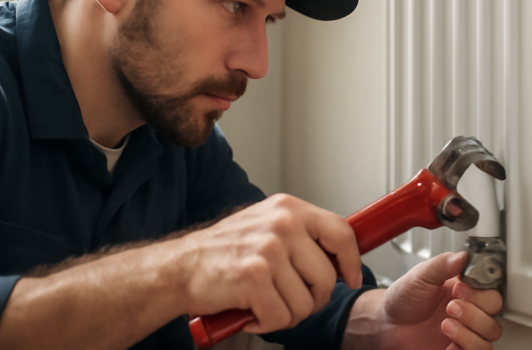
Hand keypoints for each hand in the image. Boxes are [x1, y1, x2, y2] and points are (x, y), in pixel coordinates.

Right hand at [174, 194, 362, 332]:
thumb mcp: (269, 226)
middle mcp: (283, 223)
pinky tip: (251, 311)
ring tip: (266, 303)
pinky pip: (282, 316)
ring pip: (306, 302)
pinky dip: (267, 323)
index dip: (352, 261)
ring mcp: (269, 249)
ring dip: (288, 314)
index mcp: (289, 208)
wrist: (180, 267)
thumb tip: (340, 257)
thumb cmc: (225, 251)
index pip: (341, 232)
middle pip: (327, 276)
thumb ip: (303, 236)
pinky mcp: (254, 277)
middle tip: (291, 300)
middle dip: (313, 299)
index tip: (351, 277)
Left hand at [378, 252, 501, 349]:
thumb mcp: (421, 275)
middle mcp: (469, 311)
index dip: (480, 292)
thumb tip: (463, 256)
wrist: (387, 324)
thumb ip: (442, 265)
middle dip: (474, 312)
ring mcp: (465, 332)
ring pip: (489, 337)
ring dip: (469, 333)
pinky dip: (462, 349)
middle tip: (450, 307)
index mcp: (464, 289)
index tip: (459, 288)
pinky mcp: (458, 349)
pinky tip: (447, 342)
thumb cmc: (404, 298)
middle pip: (494, 315)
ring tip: (445, 324)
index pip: (491, 291)